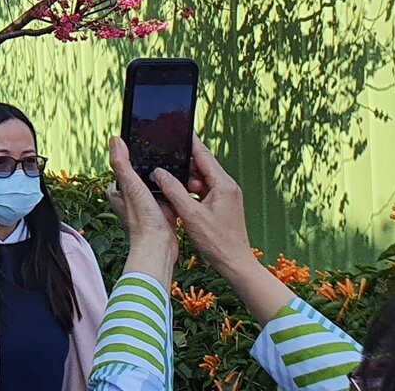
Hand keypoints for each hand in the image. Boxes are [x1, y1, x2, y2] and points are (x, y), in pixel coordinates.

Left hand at [106, 137, 177, 281]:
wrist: (160, 249)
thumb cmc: (143, 222)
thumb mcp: (132, 187)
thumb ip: (122, 164)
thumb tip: (115, 140)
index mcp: (118, 190)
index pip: (128, 165)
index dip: (140, 157)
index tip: (153, 148)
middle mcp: (130, 197)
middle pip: (146, 174)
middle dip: (158, 169)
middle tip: (172, 160)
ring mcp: (147, 205)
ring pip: (160, 184)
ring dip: (169, 180)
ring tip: (181, 171)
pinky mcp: (163, 212)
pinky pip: (171, 195)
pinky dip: (177, 191)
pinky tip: (186, 186)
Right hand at [157, 137, 249, 276]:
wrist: (235, 264)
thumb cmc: (217, 242)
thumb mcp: (190, 214)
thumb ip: (173, 190)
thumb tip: (159, 172)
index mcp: (224, 184)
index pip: (203, 155)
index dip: (189, 142)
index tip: (177, 130)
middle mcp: (227, 187)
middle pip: (202, 165)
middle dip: (183, 162)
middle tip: (163, 158)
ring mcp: (226, 196)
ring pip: (202, 178)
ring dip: (186, 179)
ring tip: (168, 181)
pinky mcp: (222, 205)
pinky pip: (204, 190)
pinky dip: (191, 190)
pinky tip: (178, 195)